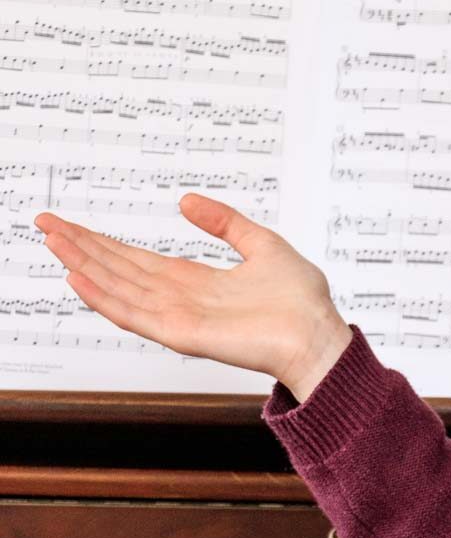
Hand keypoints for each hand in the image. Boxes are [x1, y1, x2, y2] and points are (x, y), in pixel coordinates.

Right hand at [34, 193, 351, 395]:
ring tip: (53, 242)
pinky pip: (136, 315)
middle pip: (119, 270)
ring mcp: (178, 319)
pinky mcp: (183, 335)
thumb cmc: (302, 302)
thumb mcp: (262, 244)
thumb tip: (187, 201)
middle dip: (81, 247)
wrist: (319, 336)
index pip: (136, 260)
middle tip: (45, 223)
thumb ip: (225, 222)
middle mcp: (181, 300)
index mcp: (196, 282)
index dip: (102, 241)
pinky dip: (105, 298)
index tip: (70, 223)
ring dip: (84, 265)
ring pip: (119, 288)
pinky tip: (79, 280)